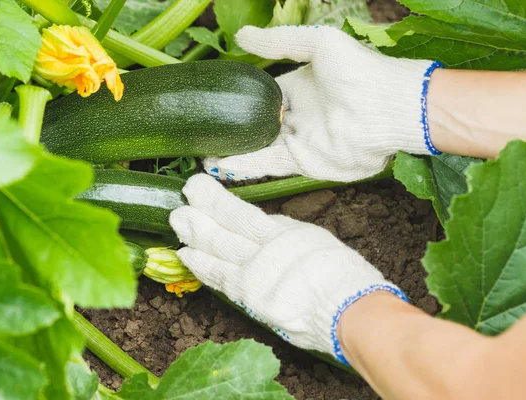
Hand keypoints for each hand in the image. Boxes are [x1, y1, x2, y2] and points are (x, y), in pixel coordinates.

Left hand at [169, 174, 406, 362]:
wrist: (349, 310)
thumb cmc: (347, 281)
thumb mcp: (319, 246)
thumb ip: (291, 239)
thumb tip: (271, 235)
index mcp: (286, 234)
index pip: (245, 216)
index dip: (220, 204)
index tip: (203, 191)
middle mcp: (266, 249)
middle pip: (227, 227)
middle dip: (203, 212)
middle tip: (183, 198)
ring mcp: (255, 272)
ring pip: (219, 249)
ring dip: (195, 236)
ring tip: (177, 220)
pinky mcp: (250, 296)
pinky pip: (220, 278)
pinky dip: (202, 266)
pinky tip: (186, 256)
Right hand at [204, 25, 441, 181]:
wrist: (388, 108)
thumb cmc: (359, 71)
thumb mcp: (317, 44)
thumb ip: (279, 42)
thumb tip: (240, 36)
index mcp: (300, 87)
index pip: (262, 95)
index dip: (239, 99)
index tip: (214, 101)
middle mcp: (299, 116)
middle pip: (257, 125)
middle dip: (232, 131)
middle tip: (202, 133)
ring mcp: (302, 141)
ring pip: (259, 148)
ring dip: (232, 153)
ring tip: (203, 154)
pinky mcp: (307, 163)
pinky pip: (270, 165)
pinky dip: (246, 167)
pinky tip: (221, 167)